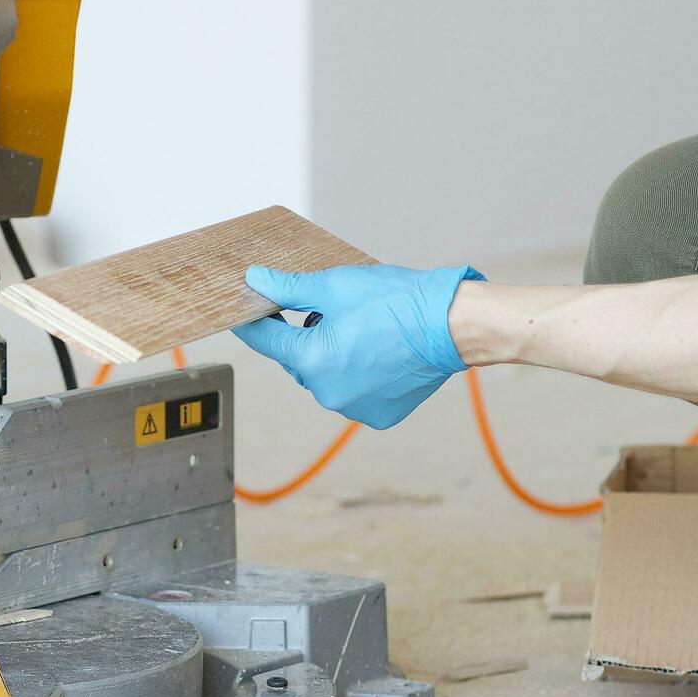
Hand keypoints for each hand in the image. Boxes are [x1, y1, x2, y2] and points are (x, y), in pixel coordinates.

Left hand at [232, 263, 483, 428]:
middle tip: (329, 312)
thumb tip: (255, 281)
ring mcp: (353, 408)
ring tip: (360, 330)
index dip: (254, 321)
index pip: (267, 340)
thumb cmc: (396, 302)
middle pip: (298, 361)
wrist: (452, 325)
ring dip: (331, 357)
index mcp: (311, 360)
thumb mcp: (334, 286)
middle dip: (305, 336)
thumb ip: (289, 288)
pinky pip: (353, 393)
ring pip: (325, 378)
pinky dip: (357, 375)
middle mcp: (327, 392)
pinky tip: (377, 353)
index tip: (245, 311)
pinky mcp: (377, 416)